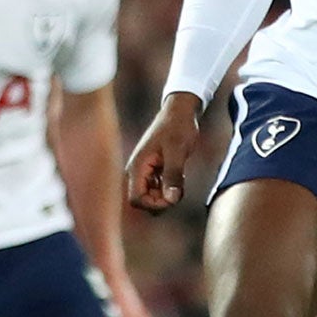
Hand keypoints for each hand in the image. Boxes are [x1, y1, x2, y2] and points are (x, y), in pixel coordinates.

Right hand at [125, 93, 203, 212]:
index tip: (172, 196)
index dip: (154, 204)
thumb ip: (173, 176)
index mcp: (137, 167)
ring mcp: (144, 171)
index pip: (136, 199)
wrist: (179, 112)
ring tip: (180, 181)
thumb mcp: (178, 152)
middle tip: (178, 190)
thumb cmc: (178, 127)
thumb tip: (171, 200)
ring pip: (150, 196)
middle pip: (142, 201)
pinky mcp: (152, 170)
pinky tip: (178, 176)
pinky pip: (156, 188)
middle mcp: (137, 171)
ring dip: (165, 195)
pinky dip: (168, 188)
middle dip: (160, 201)